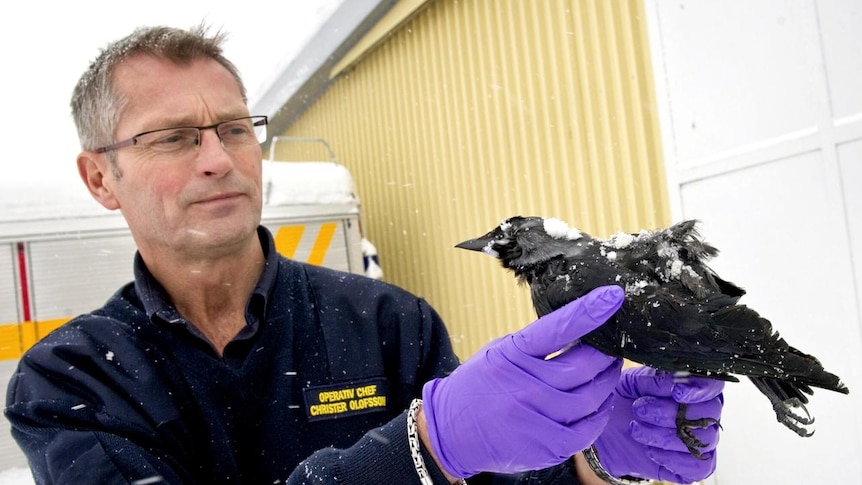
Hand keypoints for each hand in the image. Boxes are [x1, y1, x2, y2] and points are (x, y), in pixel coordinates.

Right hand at [422, 286, 624, 477]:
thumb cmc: (478, 387)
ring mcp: (534, 417)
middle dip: (606, 355)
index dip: (587, 312)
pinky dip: (600, 416)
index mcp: (512, 354)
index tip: (612, 296)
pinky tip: (599, 405)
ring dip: (607, 384)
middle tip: (613, 349)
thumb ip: (533, 345)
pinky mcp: (544, 445)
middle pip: (584, 366)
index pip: (556, 328)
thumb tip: (578, 330)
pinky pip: (586, 430)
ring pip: (591, 398)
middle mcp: (524, 385)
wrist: (450, 431)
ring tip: (608, 374)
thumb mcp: (498, 353)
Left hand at [592, 366, 723, 483]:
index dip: (700, 389)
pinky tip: (651, 450)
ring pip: (704, 440)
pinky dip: (674, 459)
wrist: (607, 429)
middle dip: (672, 413)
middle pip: (709, 413)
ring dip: (665, 436)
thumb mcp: (633, 382)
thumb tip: (674, 381)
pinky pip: (699, 467)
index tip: (677, 393)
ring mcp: (701, 440)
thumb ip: (655, 379)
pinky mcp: (693, 465)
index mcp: (693, 386)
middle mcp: (703, 413)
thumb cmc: (625, 400)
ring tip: (637, 430)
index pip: (712, 385)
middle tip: (641, 410)